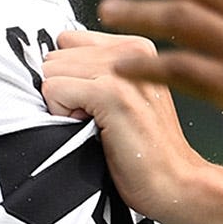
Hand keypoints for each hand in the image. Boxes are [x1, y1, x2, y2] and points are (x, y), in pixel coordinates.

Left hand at [36, 30, 210, 223]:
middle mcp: (132, 50)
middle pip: (54, 55)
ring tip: (97, 123)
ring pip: (50, 71)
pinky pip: (53, 90)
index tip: (93, 102)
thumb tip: (46, 61)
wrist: (177, 183)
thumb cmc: (143, 149)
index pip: (66, 40)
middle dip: (63, 88)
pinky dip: (60, 114)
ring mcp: (123, 69)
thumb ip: (92, 69)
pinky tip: (91, 129)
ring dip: (62, 103)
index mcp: (135, 46)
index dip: (68, 76)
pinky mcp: (112, 93)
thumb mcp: (122, 95)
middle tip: (96, 117)